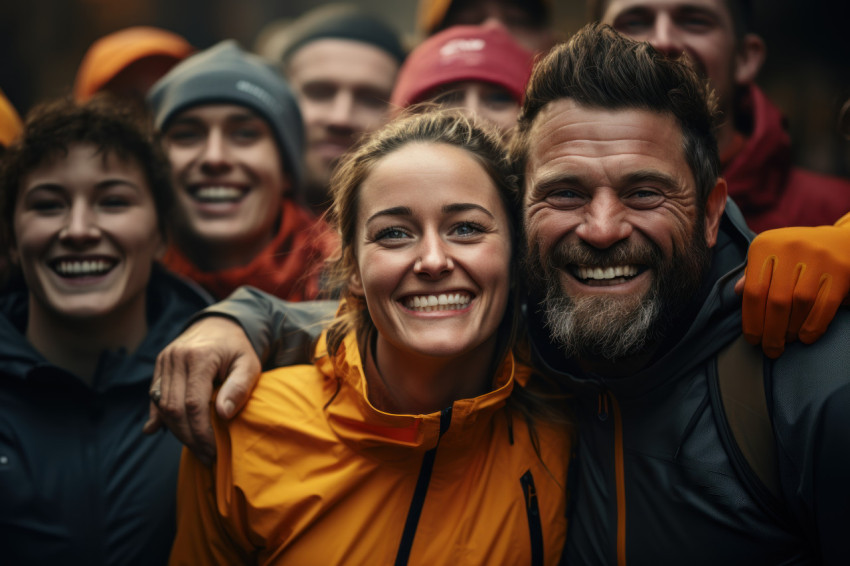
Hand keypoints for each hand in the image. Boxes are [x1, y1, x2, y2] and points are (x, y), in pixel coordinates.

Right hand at [144, 316, 260, 465]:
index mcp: (199, 357)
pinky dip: (160, 417)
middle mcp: (176, 358)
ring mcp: (164, 361)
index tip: (214, 451)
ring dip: (176, 431)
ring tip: (195, 448)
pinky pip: (155, 397)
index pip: (193, 404)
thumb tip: (223, 415)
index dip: (201, 432)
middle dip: (188, 437)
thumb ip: (240, 387)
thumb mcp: (249, 364)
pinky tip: (161, 432)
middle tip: (206, 456)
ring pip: (162, 406)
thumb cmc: (238, 348)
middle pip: (174, 408)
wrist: (219, 324)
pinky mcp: (159, 366)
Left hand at [737, 224, 849, 357]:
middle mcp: (791, 248)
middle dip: (771, 331)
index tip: (752, 339)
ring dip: (792, 329)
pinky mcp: (841, 270)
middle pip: (777, 300)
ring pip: (800, 303)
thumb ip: (753, 273)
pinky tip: (806, 337)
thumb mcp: (769, 256)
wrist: (841, 241)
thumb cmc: (795, 255)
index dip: (751, 320)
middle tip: (770, 350)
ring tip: (787, 341)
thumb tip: (738, 293)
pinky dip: (814, 325)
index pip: (753, 290)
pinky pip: (825, 305)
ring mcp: (818, 258)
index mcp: (766, 245)